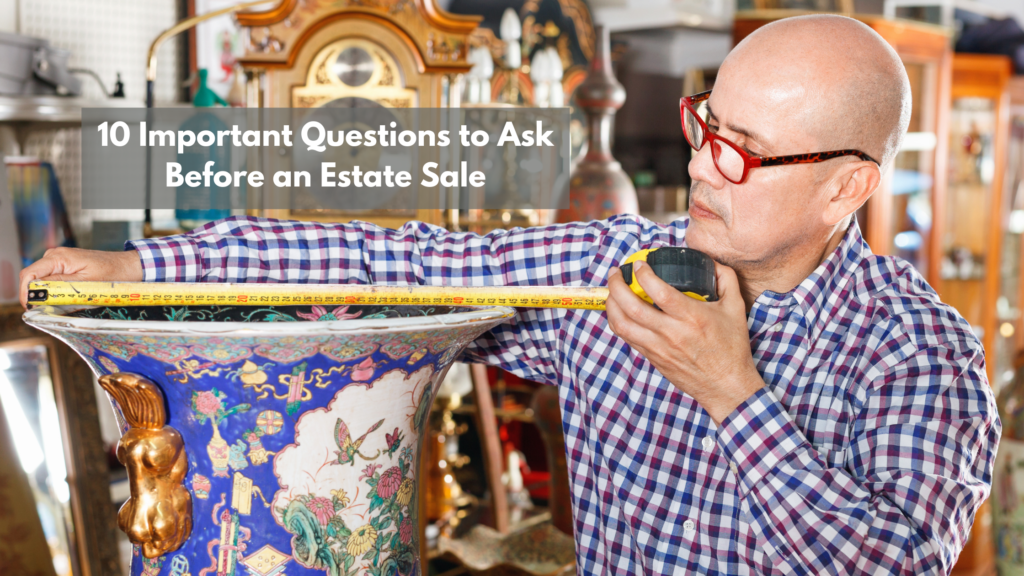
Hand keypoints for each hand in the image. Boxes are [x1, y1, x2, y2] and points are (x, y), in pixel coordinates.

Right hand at [20, 248, 142, 308]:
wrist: (128, 266)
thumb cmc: (113, 273)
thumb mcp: (86, 283)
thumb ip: (60, 286)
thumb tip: (38, 292)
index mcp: (58, 257)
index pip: (29, 274)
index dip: (26, 293)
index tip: (30, 307)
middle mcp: (55, 256)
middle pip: (33, 277)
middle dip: (36, 295)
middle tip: (44, 310)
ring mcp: (60, 260)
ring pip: (42, 280)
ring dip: (46, 293)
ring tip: (58, 304)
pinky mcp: (65, 266)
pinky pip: (52, 279)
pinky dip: (54, 290)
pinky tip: (64, 297)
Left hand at [605, 259, 763, 423]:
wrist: (726, 386)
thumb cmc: (731, 347)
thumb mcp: (736, 308)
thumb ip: (726, 279)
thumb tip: (710, 261)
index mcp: (692, 317)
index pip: (659, 292)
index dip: (643, 275)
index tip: (639, 263)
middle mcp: (671, 333)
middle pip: (632, 307)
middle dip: (617, 285)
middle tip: (616, 273)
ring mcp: (659, 348)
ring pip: (622, 325)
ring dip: (611, 305)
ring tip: (611, 291)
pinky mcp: (653, 358)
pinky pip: (627, 338)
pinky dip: (617, 321)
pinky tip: (618, 311)